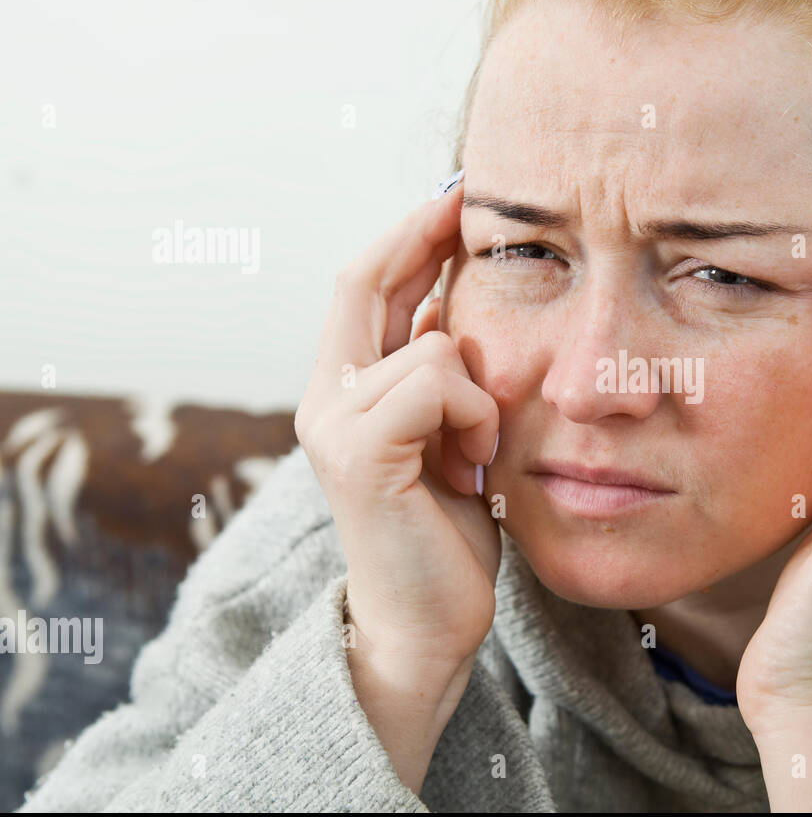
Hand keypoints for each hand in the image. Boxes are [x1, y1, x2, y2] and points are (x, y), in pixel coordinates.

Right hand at [295, 174, 501, 669]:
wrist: (428, 623)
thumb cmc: (447, 531)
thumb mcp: (447, 435)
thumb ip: (434, 375)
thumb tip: (448, 301)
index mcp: (344, 390)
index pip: (365, 284)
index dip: (407, 232)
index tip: (457, 193)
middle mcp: (325, 399)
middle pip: (366, 280)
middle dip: (425, 234)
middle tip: (470, 201)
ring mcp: (334, 425)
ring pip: (431, 344)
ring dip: (481, 390)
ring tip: (480, 450)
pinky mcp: (359, 453)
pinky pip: (438, 384)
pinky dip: (476, 415)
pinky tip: (475, 464)